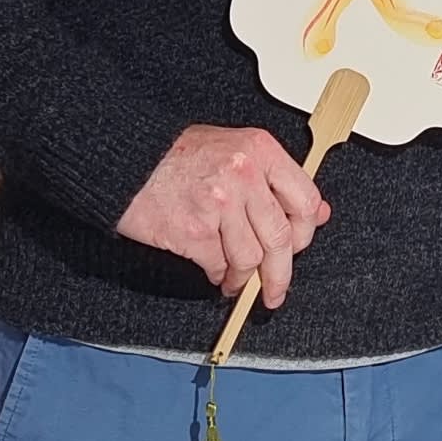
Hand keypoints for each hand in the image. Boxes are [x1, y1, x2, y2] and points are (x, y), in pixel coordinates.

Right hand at [114, 123, 329, 304]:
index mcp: (259, 150)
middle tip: (274, 290)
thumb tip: (316, 213)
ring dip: (243, 278)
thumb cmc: (176, 154)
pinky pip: (217, 265)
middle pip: (281, 238)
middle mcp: (244, 174)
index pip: (305, 200)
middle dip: (280, 273)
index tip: (297, 248)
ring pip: (250, 258)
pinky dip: (217, 275)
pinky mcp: (194, 230)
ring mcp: (219, 203)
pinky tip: (212, 272)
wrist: (125, 158)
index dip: (304, 232)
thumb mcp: (235, 150)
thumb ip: (275, 180)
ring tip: (234, 281)